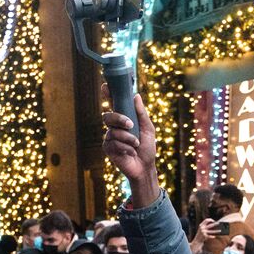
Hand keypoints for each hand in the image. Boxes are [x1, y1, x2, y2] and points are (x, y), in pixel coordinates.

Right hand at [101, 90, 158, 206]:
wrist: (145, 167)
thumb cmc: (147, 148)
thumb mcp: (148, 129)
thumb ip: (141, 113)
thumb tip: (136, 95)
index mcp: (123, 119)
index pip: (113, 104)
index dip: (108, 94)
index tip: (105, 86)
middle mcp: (114, 126)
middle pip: (108, 115)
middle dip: (119, 118)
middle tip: (130, 125)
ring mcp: (110, 137)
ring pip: (112, 131)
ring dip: (128, 138)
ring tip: (136, 145)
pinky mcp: (108, 148)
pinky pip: (113, 143)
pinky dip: (125, 148)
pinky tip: (131, 153)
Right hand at [195, 218, 220, 250]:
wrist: (197, 240)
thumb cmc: (200, 234)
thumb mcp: (201, 229)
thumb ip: (205, 225)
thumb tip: (213, 223)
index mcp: (201, 225)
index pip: (206, 220)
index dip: (210, 220)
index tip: (214, 221)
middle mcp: (202, 228)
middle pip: (210, 225)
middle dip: (215, 224)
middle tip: (219, 223)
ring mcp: (203, 232)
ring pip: (211, 231)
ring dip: (216, 231)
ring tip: (220, 231)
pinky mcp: (204, 236)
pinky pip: (210, 236)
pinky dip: (212, 236)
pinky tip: (214, 236)